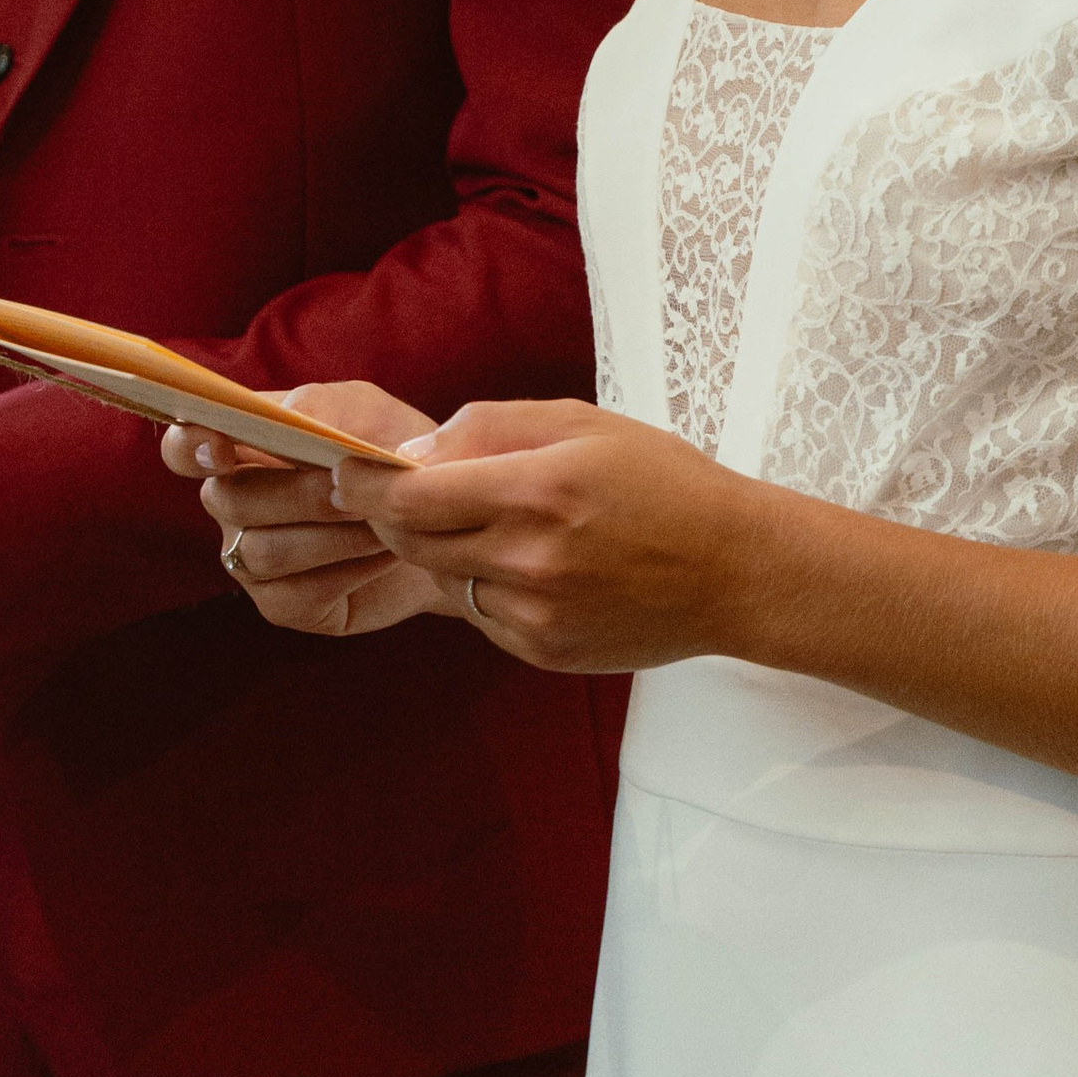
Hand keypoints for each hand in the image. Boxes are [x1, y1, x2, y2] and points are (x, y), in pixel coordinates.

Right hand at [165, 383, 440, 639]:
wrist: (441, 517)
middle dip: (297, 493)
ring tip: (381, 520)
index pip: (184, 448)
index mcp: (242, 447)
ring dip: (330, 534)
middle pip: (230, 501)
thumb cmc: (392, 451)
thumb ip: (319, 407)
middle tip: (354, 487)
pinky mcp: (282, 605)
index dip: (190, 448)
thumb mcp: (365, 412)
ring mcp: (251, 558)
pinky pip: (295, 594)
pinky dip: (347, 570)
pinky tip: (382, 553)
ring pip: (264, 551)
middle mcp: (233, 503)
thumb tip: (284, 416)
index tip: (221, 449)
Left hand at [332, 397, 769, 673]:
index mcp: (538, 491)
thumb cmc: (662, 482)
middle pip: (413, 544)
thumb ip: (492, 428)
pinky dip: (485, 587)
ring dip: (442, 553)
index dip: (365, 486)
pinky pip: (483, 616)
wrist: (731, 569)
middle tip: (396, 494)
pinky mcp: (544, 652)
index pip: (411, 498)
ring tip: (488, 525)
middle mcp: (530, 559)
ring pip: (445, 582)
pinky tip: (529, 565)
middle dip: (391, 517)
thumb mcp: (581, 424)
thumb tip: (415, 451)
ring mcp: (536, 616)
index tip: (346, 472)